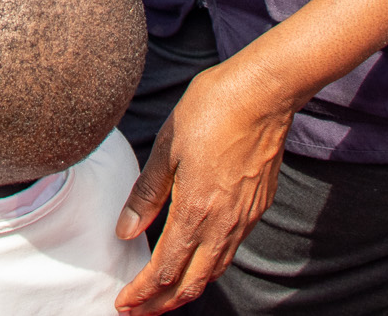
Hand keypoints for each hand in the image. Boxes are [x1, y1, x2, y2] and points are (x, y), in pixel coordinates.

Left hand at [114, 55, 295, 313]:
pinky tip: (196, 259)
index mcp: (196, 210)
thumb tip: (125, 231)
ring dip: (186, 289)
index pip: (165, 270)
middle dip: (162, 304)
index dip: (142, 293)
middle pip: (192, 283)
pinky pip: (230, 250)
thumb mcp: (168, 148)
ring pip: (215, 271)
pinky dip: (208, 267)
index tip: (123, 304)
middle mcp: (224, 223)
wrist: (263, 92)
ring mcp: (245, 217)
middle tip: (138, 311)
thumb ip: (146, 194)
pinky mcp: (257, 206)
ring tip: (162, 296)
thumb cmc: (211, 110)